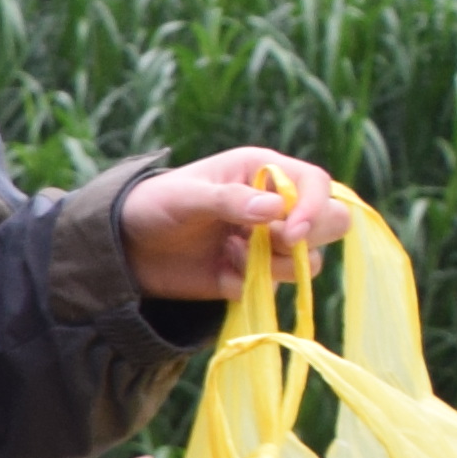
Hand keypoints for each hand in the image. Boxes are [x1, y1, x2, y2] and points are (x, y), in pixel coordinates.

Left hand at [119, 145, 358, 314]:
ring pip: (307, 260)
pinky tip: (221, 269)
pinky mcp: (254, 274)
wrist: (124, 247)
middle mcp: (276, 206)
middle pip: (331, 222)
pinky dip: (251, 282)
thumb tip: (276, 209)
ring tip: (231, 252)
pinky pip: (274, 285)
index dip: (314, 207)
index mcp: (265, 172)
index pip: (317, 184)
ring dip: (275, 263)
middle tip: (271, 242)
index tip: (291, 231)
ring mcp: (267, 242)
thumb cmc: (155, 205)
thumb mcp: (187, 196)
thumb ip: (229, 200)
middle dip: (307, 237)